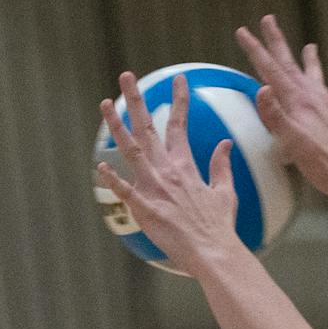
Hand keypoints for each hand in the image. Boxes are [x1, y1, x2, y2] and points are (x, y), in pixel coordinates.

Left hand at [96, 71, 243, 279]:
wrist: (214, 252)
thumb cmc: (219, 227)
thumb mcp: (225, 192)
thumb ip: (221, 166)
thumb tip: (225, 144)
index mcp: (185, 166)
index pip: (179, 125)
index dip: (179, 100)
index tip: (179, 80)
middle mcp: (167, 171)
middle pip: (147, 128)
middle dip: (136, 99)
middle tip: (127, 76)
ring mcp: (154, 188)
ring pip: (131, 150)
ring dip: (116, 125)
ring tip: (106, 103)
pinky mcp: (145, 209)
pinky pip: (125, 191)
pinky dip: (113, 179)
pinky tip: (101, 166)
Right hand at [237, 15, 327, 198]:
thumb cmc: (321, 164)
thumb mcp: (292, 141)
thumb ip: (275, 116)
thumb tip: (262, 89)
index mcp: (299, 101)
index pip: (272, 70)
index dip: (256, 51)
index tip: (243, 31)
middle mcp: (315, 99)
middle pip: (291, 66)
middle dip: (278, 43)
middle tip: (268, 19)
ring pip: (318, 79)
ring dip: (312, 62)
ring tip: (311, 47)